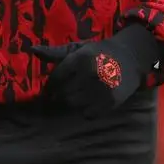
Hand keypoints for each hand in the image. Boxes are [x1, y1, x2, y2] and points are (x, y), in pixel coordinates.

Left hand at [33, 23, 160, 119]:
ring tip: (77, 94)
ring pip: (74, 105)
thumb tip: (32, 51)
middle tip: (64, 91)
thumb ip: (55, 53)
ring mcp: (103, 89)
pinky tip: (89, 101)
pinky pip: (88, 114)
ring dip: (72, 102)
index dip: (51, 85)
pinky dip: (85, 110)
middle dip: (60, 95)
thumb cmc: (99, 52)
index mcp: (81, 59)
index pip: (56, 79)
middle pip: (63, 94)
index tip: (52, 87)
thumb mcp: (78, 49)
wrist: (131, 57)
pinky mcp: (111, 102)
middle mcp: (92, 74)